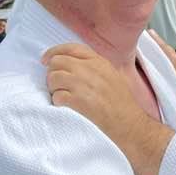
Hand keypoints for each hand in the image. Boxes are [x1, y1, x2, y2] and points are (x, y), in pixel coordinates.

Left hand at [43, 43, 173, 174]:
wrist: (130, 125)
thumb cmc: (122, 105)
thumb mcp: (112, 76)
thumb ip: (94, 67)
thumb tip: (69, 65)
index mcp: (99, 62)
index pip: (71, 48)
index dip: (54, 52)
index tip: (45, 60)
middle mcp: (91, 70)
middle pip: (57, 62)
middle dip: (53, 73)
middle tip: (57, 86)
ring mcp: (84, 85)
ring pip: (53, 78)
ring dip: (54, 89)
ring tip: (63, 98)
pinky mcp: (78, 102)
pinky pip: (56, 96)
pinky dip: (57, 103)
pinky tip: (66, 108)